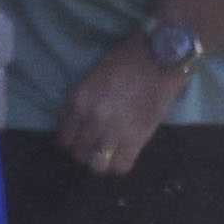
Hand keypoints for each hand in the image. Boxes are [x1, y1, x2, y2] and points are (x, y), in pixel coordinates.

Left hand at [56, 36, 188, 177]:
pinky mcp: (136, 139)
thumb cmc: (127, 59)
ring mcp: (114, 131)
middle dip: (84, 153)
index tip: (78, 139)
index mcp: (79, 101)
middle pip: (79, 153)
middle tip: (94, 147)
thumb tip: (80, 119)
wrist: (159, 57)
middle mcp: (92, 120)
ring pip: (96, 165)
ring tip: (107, 156)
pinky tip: (122, 157)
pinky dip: (120, 165)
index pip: (64, 136)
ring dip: (100, 163)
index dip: (70, 141)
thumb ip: (84, 100)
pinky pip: (121, 165)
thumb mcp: (93, 76)